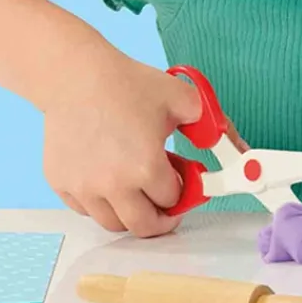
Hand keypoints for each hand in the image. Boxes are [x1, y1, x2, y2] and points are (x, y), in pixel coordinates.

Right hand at [41, 54, 245, 237]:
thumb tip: (239, 149)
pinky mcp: (61, 183)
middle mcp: (113, 186)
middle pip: (144, 227)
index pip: (174, 201)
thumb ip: (212, 127)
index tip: (185, 180)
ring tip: (136, 185)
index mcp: (146, 168)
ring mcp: (84, 188)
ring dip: (130, 212)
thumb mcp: (181, 100)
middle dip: (162, 218)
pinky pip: (86, 209)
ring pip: (113, 222)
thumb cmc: (125, 84)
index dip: (184, 190)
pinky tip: (108, 176)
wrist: (75, 75)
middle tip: (167, 202)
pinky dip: (100, 202)